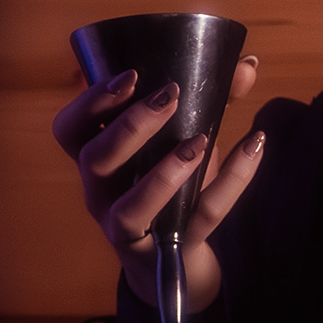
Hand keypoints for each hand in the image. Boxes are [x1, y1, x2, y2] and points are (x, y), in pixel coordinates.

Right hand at [52, 51, 266, 317]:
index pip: (69, 129)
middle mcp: (100, 195)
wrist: (176, 258)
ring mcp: (127, 229)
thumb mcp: (180, 141)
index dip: (91, 101)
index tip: (131, 75)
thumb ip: (211, 98)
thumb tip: (247, 63)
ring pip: (130, 209)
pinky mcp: (166, 252)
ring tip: (201, 139)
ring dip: (165, 172)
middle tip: (170, 95)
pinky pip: (196, 221)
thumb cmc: (170, 187)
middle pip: (95, 161)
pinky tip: (253, 147)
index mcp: (95, 161)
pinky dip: (230, 183)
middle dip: (131, 126)